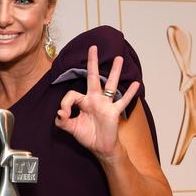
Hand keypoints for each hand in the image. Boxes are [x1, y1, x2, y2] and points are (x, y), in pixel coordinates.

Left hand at [55, 45, 139, 161]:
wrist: (101, 148)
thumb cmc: (87, 135)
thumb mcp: (71, 128)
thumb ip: (62, 121)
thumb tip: (59, 113)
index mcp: (83, 102)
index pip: (73, 94)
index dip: (65, 102)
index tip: (63, 114)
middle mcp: (94, 99)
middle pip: (93, 78)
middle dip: (92, 63)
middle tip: (93, 48)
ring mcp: (105, 104)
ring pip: (110, 85)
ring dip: (114, 72)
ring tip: (118, 58)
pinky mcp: (114, 112)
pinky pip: (122, 101)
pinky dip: (129, 93)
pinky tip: (136, 84)